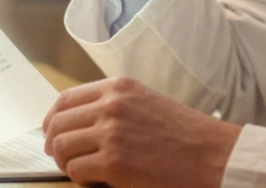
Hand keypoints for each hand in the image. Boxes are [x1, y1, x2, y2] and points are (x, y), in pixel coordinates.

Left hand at [43, 76, 241, 187]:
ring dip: (68, 163)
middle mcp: (110, 105)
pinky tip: (98, 181)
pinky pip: (76, 171)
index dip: (53, 119)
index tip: (52, 133)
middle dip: (54, 144)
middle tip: (62, 158)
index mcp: (118, 88)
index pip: (65, 99)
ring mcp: (111, 132)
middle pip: (58, 123)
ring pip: (62, 147)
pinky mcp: (114, 162)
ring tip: (85, 171)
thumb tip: (79, 123)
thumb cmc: (186, 135)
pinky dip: (81, 179)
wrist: (213, 156)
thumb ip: (113, 107)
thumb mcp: (146, 103)